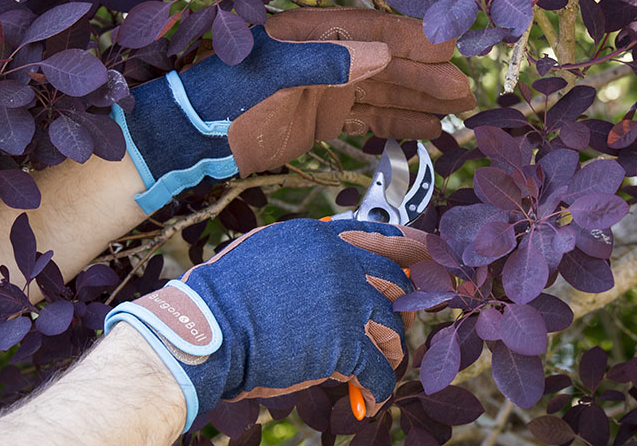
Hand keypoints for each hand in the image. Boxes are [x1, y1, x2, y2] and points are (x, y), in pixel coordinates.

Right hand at [104, 218, 430, 430]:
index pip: (381, 236)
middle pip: (397, 282)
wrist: (205, 331)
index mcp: (320, 237)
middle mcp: (340, 263)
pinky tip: (365, 400)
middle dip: (406, 306)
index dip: (413, 248)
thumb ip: (306, 253)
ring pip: (393, 328)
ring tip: (375, 368)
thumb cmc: (223, 295)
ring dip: (390, 351)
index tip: (431, 256)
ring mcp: (345, 302)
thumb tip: (331, 258)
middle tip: (405, 323)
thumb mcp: (266, 252)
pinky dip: (376, 389)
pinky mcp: (344, 344)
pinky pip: (378, 370)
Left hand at [115, 8, 474, 212]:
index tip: (453, 55)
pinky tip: (425, 131)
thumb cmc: (227, 100)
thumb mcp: (274, 77)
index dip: (417, 44)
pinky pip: (370, 120)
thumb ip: (327, 64)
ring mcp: (329, 90)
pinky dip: (397, 126)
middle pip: (389, 66)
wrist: (196, 140)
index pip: (376, 34)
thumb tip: (384, 54)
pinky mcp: (325, 120)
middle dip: (428, 80)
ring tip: (457, 116)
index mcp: (317, 35)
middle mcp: (329, 58)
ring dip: (420, 104)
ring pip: (385, 94)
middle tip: (466, 97)